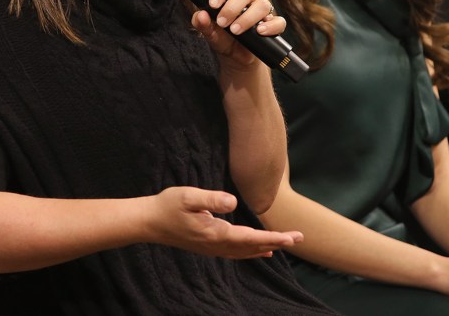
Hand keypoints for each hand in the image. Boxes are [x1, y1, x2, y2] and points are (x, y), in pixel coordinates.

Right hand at [142, 186, 301, 258]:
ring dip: (266, 247)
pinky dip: (251, 251)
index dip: (273, 237)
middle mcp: (216, 245)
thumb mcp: (188, 196)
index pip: (251, 238)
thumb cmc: (167, 205)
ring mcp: (211, 248)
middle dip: (277, 242)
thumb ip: (211, 199)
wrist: (148, 222)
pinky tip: (258, 250)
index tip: (292, 237)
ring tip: (285, 244)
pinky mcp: (207, 247)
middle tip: (299, 238)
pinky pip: (236, 253)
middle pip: (253, 246)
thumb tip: (232, 202)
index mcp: (215, 233)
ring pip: (245, 252)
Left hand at [192, 0, 284, 69]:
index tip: (213, 4)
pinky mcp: (273, 24)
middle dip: (232, 8)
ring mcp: (262, 9)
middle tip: (222, 23)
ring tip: (235, 30)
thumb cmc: (222, 38)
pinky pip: (279, 21)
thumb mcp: (209, 33)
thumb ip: (201, 24)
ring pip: (262, 5)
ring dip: (248, 18)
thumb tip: (200, 15)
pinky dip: (271, 26)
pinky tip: (259, 31)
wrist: (236, 57)